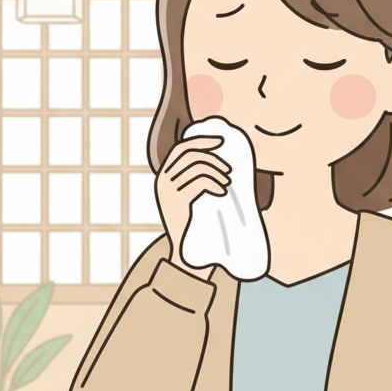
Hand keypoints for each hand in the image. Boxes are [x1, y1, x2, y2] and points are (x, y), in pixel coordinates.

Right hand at [155, 134, 230, 275]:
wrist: (185, 251)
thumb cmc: (193, 222)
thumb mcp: (191, 196)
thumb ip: (197, 177)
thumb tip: (220, 159)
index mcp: (165, 175)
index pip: (181, 147)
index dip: (201, 141)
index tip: (221, 140)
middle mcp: (163, 180)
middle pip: (189, 153)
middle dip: (212, 157)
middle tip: (229, 169)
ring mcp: (167, 190)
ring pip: (196, 166)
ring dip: (216, 171)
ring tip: (227, 183)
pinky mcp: (176, 201)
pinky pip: (198, 182)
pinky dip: (214, 183)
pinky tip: (222, 191)